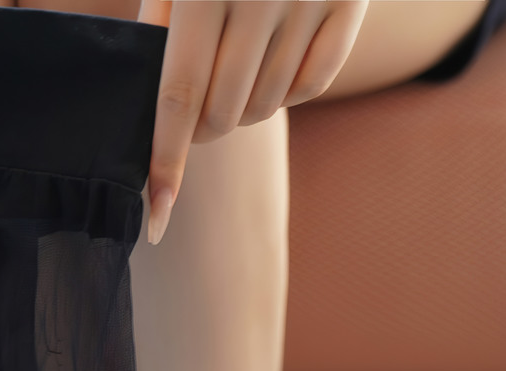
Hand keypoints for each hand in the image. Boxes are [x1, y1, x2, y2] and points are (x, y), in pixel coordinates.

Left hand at [138, 0, 368, 242]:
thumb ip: (162, 13)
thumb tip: (155, 107)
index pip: (177, 96)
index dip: (164, 159)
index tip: (156, 214)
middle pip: (222, 113)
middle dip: (201, 130)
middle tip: (194, 117)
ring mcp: (310, 0)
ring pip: (265, 105)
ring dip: (242, 110)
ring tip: (233, 78)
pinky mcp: (349, 2)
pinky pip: (313, 86)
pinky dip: (288, 94)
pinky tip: (274, 70)